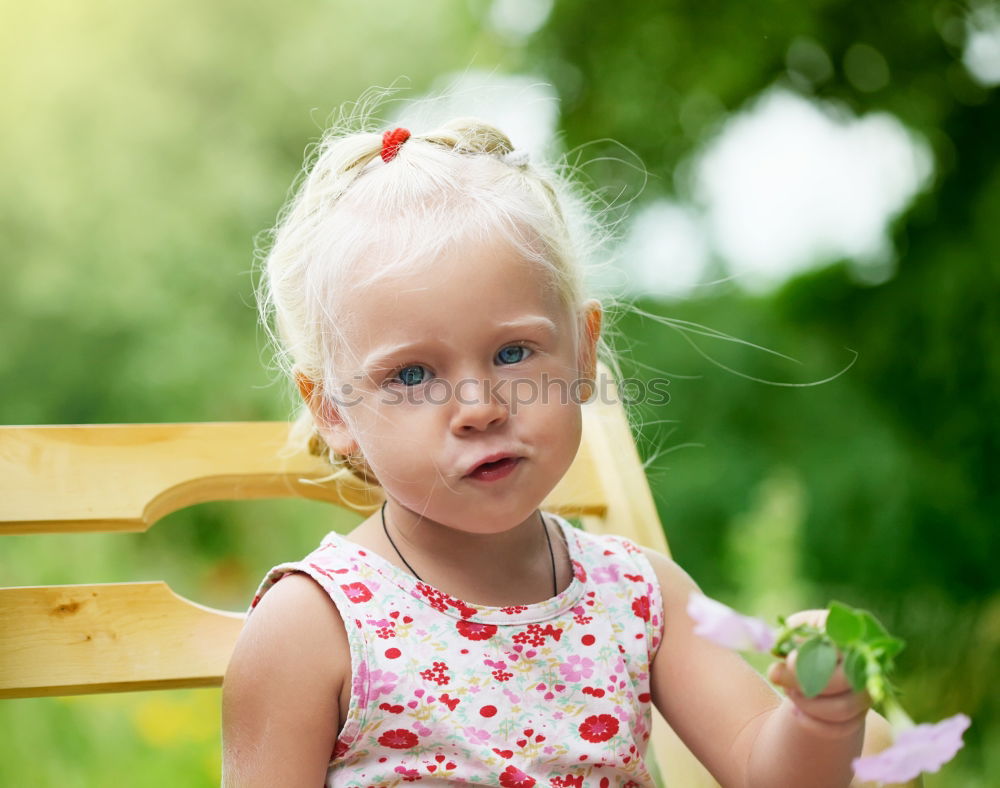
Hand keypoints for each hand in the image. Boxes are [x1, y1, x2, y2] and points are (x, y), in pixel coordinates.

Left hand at [767, 610, 871, 738]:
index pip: (840, 648)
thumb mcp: (791, 633)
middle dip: (802, 681)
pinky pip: (840, 728)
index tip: (787, 659)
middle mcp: (865, 664)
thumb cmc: (798, 644)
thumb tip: (787, 649)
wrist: (811, 667)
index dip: (812, 656)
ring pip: (843, 708)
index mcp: (850, 635)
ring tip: (788, 690)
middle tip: (775, 674)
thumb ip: (788, 636)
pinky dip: (813, 723)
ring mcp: (865, 692)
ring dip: (807, 703)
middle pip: (843, 680)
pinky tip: (795, 712)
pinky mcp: (859, 715)